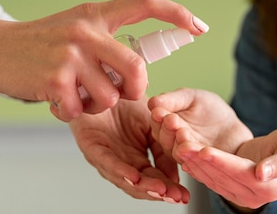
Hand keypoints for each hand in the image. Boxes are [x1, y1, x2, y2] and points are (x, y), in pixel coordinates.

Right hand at [0, 0, 208, 120]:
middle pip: (137, 68)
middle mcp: (87, 30)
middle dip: (136, 91)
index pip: (145, 3)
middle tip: (122, 95)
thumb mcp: (74, 29)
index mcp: (96, 13)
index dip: (177, 14)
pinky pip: (81, 110)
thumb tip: (137, 69)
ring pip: (111, 96)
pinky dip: (72, 113)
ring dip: (97, 105)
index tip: (199, 27)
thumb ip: (104, 41)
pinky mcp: (55, 78)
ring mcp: (71, 53)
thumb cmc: (37, 44)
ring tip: (77, 96)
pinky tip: (57, 101)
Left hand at [68, 97, 188, 203]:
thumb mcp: (153, 125)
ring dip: (142, 185)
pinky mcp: (91, 146)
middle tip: (175, 197)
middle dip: (159, 191)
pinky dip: (120, 171)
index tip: (185, 196)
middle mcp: (121, 161)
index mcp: (136, 158)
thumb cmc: (125, 102)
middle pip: (140, 184)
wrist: (105, 81)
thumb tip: (176, 177)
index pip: (154, 178)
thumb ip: (163, 149)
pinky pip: (106, 161)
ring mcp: (105, 156)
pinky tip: (133, 176)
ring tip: (160, 190)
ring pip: (123, 178)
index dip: (169, 188)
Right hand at [148, 88, 252, 161]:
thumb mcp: (193, 98)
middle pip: (164, 139)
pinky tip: (192, 148)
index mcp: (166, 125)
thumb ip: (174, 99)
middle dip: (167, 129)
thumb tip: (152, 102)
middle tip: (171, 120)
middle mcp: (171, 143)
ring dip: (178, 143)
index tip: (159, 111)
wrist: (235, 129)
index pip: (157, 123)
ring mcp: (184, 157)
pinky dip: (192, 156)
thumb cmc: (212, 111)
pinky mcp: (197, 169)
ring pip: (176, 152)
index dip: (158, 117)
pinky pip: (192, 164)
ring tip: (183, 133)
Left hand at [177, 127, 276, 209]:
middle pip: (222, 177)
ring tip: (180, 147)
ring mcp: (241, 196)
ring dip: (195, 164)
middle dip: (201, 161)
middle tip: (183, 145)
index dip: (221, 161)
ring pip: (213, 179)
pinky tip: (185, 157)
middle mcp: (253, 197)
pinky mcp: (231, 190)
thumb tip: (262, 174)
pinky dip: (197, 169)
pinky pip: (211, 180)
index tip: (204, 149)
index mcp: (269, 187)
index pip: (239, 172)